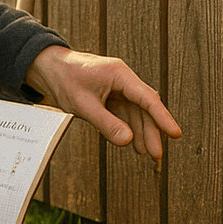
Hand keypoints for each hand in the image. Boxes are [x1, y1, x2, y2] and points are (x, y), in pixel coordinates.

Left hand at [24, 45, 181, 159]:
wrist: (48, 68)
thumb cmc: (64, 78)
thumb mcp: (83, 104)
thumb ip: (106, 123)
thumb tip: (128, 141)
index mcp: (120, 74)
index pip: (147, 98)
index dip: (163, 117)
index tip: (175, 133)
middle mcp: (123, 80)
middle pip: (144, 108)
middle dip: (152, 132)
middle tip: (157, 155)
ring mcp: (117, 89)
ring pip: (135, 113)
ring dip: (141, 133)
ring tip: (147, 155)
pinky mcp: (110, 97)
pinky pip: (124, 115)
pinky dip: (128, 129)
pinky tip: (132, 144)